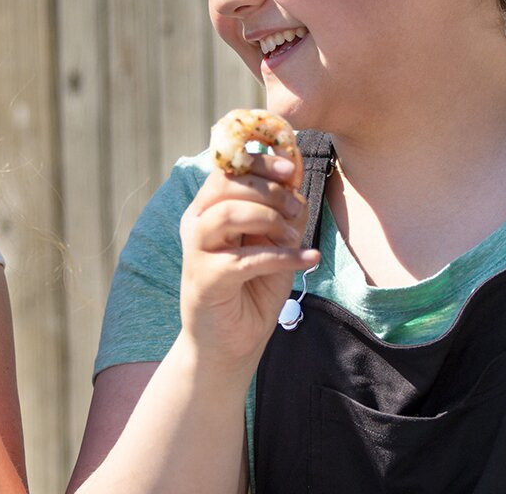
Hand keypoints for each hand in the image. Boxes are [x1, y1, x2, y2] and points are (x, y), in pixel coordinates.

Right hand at [179, 154, 316, 374]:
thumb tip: (297, 178)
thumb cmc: (251, 291)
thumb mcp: (274, 244)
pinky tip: (309, 260)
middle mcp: (197, 224)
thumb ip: (282, 213)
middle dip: (269, 189)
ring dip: (270, 219)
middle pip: (226, 184)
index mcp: (208, 209)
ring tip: (293, 237)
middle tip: (296, 206)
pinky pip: (246, 258)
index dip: (259, 161)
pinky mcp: (206, 279)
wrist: (229, 345)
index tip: (289, 167)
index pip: (227, 169)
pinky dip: (283, 256)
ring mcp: (198, 252)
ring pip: (228, 213)